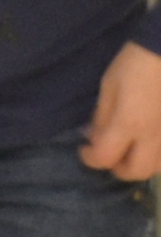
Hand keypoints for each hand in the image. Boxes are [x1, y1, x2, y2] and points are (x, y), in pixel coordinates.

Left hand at [86, 44, 160, 181]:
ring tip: (128, 150)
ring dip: (140, 164)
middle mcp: (154, 137)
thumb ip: (101, 116)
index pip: (106, 157)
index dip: (90, 158)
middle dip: (118, 169)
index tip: (84, 149)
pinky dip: (155, 156)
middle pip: (137, 172)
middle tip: (108, 155)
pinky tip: (146, 143)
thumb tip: (93, 136)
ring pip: (157, 167)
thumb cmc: (135, 65)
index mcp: (129, 124)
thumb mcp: (109, 87)